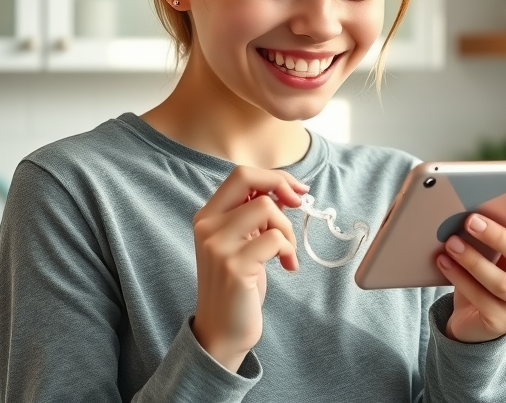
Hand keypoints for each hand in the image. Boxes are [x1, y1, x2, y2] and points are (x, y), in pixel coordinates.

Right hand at [191, 166, 307, 370]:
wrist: (222, 331)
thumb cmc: (239, 285)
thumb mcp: (244, 242)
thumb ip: (255, 216)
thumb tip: (284, 191)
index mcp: (207, 216)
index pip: (240, 174)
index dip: (273, 176)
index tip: (295, 191)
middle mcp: (207, 225)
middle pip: (248, 178)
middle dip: (281, 185)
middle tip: (298, 205)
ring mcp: (217, 245)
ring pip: (266, 208)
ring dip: (287, 229)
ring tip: (285, 252)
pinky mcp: (233, 265)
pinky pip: (275, 238)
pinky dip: (288, 250)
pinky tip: (286, 266)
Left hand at [436, 192, 505, 343]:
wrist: (475, 318)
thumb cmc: (490, 273)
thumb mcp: (498, 252)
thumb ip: (497, 232)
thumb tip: (475, 207)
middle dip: (498, 237)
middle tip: (471, 220)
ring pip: (501, 282)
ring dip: (473, 259)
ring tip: (451, 242)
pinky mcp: (504, 324)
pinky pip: (481, 299)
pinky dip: (460, 278)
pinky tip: (445, 261)